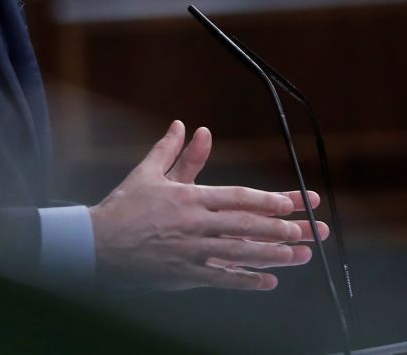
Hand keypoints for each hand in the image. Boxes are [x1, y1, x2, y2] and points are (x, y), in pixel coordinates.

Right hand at [89, 120, 326, 290]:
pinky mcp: (186, 275)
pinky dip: (247, 280)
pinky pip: (223, 278)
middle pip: (247, 226)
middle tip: (311, 229)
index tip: (290, 202)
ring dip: (274, 254)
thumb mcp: (147, 173)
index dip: (266, 201)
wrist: (96, 245)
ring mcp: (192, 252)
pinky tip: (269, 281)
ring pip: (241, 253)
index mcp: (189, 198)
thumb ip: (171, 150)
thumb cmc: (122, 208)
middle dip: (283, 227)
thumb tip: (184, 125)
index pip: (237, 198)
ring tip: (301, 255)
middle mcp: (196, 225)